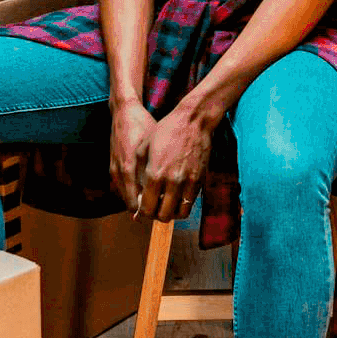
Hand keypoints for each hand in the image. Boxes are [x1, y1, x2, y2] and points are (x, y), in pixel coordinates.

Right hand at [109, 102, 157, 212]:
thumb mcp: (154, 145)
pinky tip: (142, 191)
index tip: (159, 213)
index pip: (134, 199)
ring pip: (123, 195)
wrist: (124, 113)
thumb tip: (166, 190)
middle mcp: (118, 170)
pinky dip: (130, 192)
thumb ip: (157, 167)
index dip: (146, 210)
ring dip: (135, 201)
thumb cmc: (143, 126)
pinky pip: (120, 187)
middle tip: (157, 212)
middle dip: (142, 209)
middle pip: (128, 201)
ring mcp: (113, 168)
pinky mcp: (112, 165)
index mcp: (129, 166)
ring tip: (151, 204)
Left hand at [139, 101, 212, 222]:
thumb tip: (136, 193)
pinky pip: (190, 203)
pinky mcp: (200, 180)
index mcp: (155, 174)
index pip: (147, 208)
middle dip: (156, 216)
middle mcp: (172, 181)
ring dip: (171, 214)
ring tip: (165, 206)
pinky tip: (176, 197)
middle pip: (163, 216)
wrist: (193, 121)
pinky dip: (182, 206)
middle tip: (153, 209)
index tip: (142, 209)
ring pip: (179, 214)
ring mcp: (188, 182)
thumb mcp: (143, 147)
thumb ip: (138, 172)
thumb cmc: (165, 131)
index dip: (142, 213)